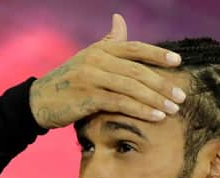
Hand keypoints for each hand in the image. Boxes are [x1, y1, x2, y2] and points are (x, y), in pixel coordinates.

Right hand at [29, 14, 186, 128]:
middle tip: (181, 95)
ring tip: (173, 108)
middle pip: (137, 71)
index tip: (178, 62)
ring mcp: (91, 78)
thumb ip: (108, 42)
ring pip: (132, 88)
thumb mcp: (87, 58)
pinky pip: (120, 103)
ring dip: (156, 99)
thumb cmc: (67, 82)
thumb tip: (120, 19)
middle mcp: (97, 60)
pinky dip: (140, 110)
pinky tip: (155, 116)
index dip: (157, 54)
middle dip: (162, 83)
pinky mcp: (87, 98)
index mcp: (100, 49)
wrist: (38, 102)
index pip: (134, 48)